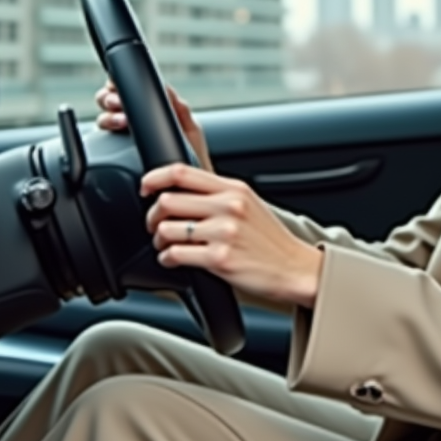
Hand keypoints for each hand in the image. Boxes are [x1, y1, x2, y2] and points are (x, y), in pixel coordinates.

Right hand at [94, 79, 213, 171]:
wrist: (188, 193)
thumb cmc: (194, 164)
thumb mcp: (190, 132)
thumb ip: (180, 110)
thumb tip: (167, 88)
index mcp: (150, 115)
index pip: (127, 93)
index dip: (119, 86)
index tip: (120, 86)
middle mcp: (133, 126)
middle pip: (109, 104)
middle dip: (109, 98)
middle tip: (118, 103)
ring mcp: (122, 142)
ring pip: (103, 120)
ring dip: (108, 115)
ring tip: (121, 120)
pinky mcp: (116, 158)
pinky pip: (101, 141)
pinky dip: (103, 131)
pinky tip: (114, 130)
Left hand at [141, 164, 323, 308]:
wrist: (294, 269)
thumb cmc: (269, 240)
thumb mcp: (249, 204)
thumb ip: (218, 194)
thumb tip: (181, 189)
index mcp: (234, 189)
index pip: (182, 172)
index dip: (154, 177)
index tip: (145, 187)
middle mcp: (229, 206)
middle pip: (167, 201)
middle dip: (153, 216)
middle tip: (156, 226)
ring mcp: (224, 232)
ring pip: (167, 229)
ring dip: (159, 240)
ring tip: (167, 245)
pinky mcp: (219, 258)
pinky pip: (175, 254)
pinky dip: (167, 258)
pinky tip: (174, 260)